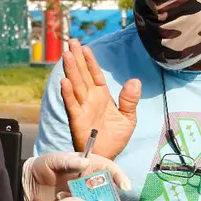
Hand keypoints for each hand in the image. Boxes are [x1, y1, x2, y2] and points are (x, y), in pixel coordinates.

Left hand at [22, 152, 131, 200]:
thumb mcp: (52, 160)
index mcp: (88, 166)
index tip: (124, 186)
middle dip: (113, 197)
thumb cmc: (42, 167)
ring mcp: (83, 196)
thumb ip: (67, 160)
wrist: (27, 186)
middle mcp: (89, 182)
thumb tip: (85, 163)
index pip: (109, 169)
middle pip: (108, 189)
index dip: (119, 176)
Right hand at [61, 39, 140, 159]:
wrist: (107, 158)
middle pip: (82, 75)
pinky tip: (64, 81)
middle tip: (71, 42)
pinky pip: (72, 104)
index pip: (95, 74)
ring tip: (67, 55)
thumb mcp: (128, 118)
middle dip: (77, 59)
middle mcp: (90, 99)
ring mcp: (82, 108)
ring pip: (76, 85)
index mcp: (101, 96)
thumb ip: (129, 100)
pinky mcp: (77, 120)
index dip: (90, 61)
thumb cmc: (115, 138)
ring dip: (71, 70)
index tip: (85, 47)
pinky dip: (68, 93)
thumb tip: (135, 81)